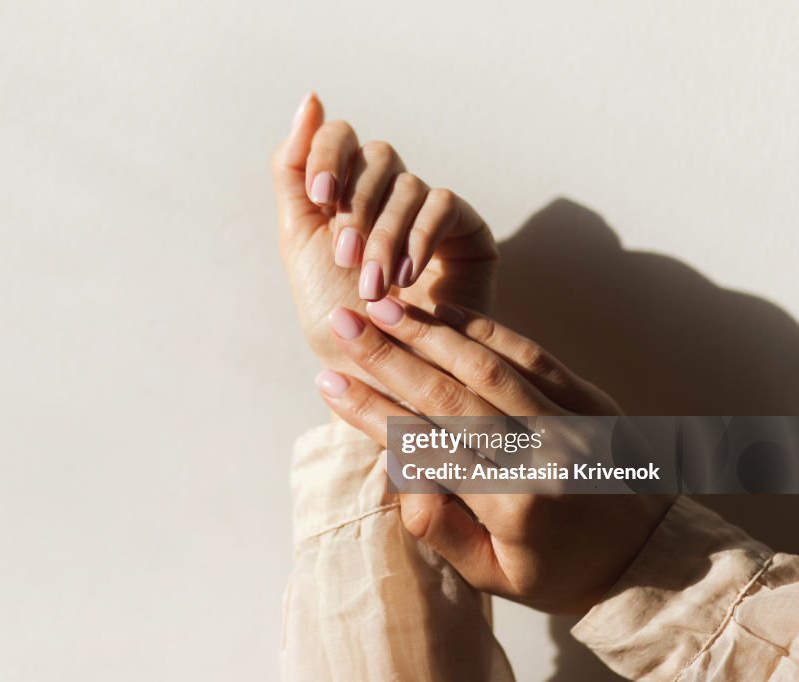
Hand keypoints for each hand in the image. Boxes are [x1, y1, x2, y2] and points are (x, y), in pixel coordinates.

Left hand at [272, 93, 496, 373]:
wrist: (375, 372)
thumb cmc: (335, 314)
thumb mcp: (299, 240)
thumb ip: (294, 172)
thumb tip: (311, 99)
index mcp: (345, 191)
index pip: (340, 138)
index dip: (328, 154)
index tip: (318, 194)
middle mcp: (388, 193)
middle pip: (376, 156)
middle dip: (356, 206)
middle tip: (346, 257)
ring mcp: (428, 210)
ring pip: (408, 185)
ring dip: (384, 235)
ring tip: (374, 286)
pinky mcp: (466, 232)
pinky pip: (444, 206)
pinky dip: (420, 237)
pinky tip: (408, 277)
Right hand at [313, 297, 672, 613]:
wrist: (654, 558)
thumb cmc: (560, 571)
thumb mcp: (494, 576)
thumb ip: (441, 531)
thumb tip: (402, 476)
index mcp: (513, 505)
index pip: (425, 446)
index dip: (371, 411)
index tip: (329, 382)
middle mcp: (541, 455)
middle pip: (447, 395)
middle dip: (387, 355)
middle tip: (342, 323)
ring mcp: (570, 420)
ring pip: (484, 364)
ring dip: (426, 332)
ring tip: (380, 308)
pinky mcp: (588, 397)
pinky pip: (528, 352)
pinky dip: (481, 328)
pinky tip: (441, 310)